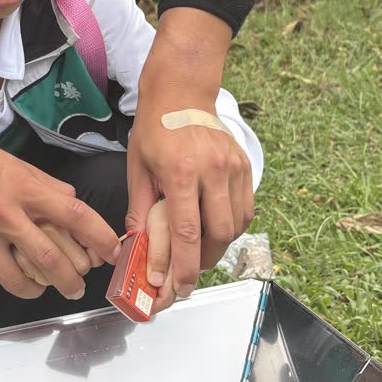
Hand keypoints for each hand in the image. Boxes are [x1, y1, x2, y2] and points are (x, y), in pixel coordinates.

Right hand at [0, 80, 120, 300]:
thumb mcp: (21, 167)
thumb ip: (49, 189)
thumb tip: (74, 207)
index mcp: (27, 191)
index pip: (75, 216)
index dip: (100, 238)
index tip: (112, 254)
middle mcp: (6, 215)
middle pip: (50, 261)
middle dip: (71, 282)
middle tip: (77, 289)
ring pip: (17, 281)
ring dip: (36, 291)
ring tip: (41, 290)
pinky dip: (0, 276)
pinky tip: (4, 269)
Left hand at [127, 8, 253, 300]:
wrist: (182, 93)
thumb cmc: (154, 129)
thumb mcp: (137, 169)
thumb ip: (140, 212)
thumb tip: (136, 250)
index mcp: (180, 172)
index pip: (186, 233)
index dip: (181, 266)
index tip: (176, 288)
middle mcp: (213, 170)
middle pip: (217, 234)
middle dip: (202, 262)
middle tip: (187, 275)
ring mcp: (234, 167)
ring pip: (236, 225)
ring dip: (218, 246)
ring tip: (198, 254)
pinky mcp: (246, 165)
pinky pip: (245, 209)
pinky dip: (232, 226)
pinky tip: (214, 228)